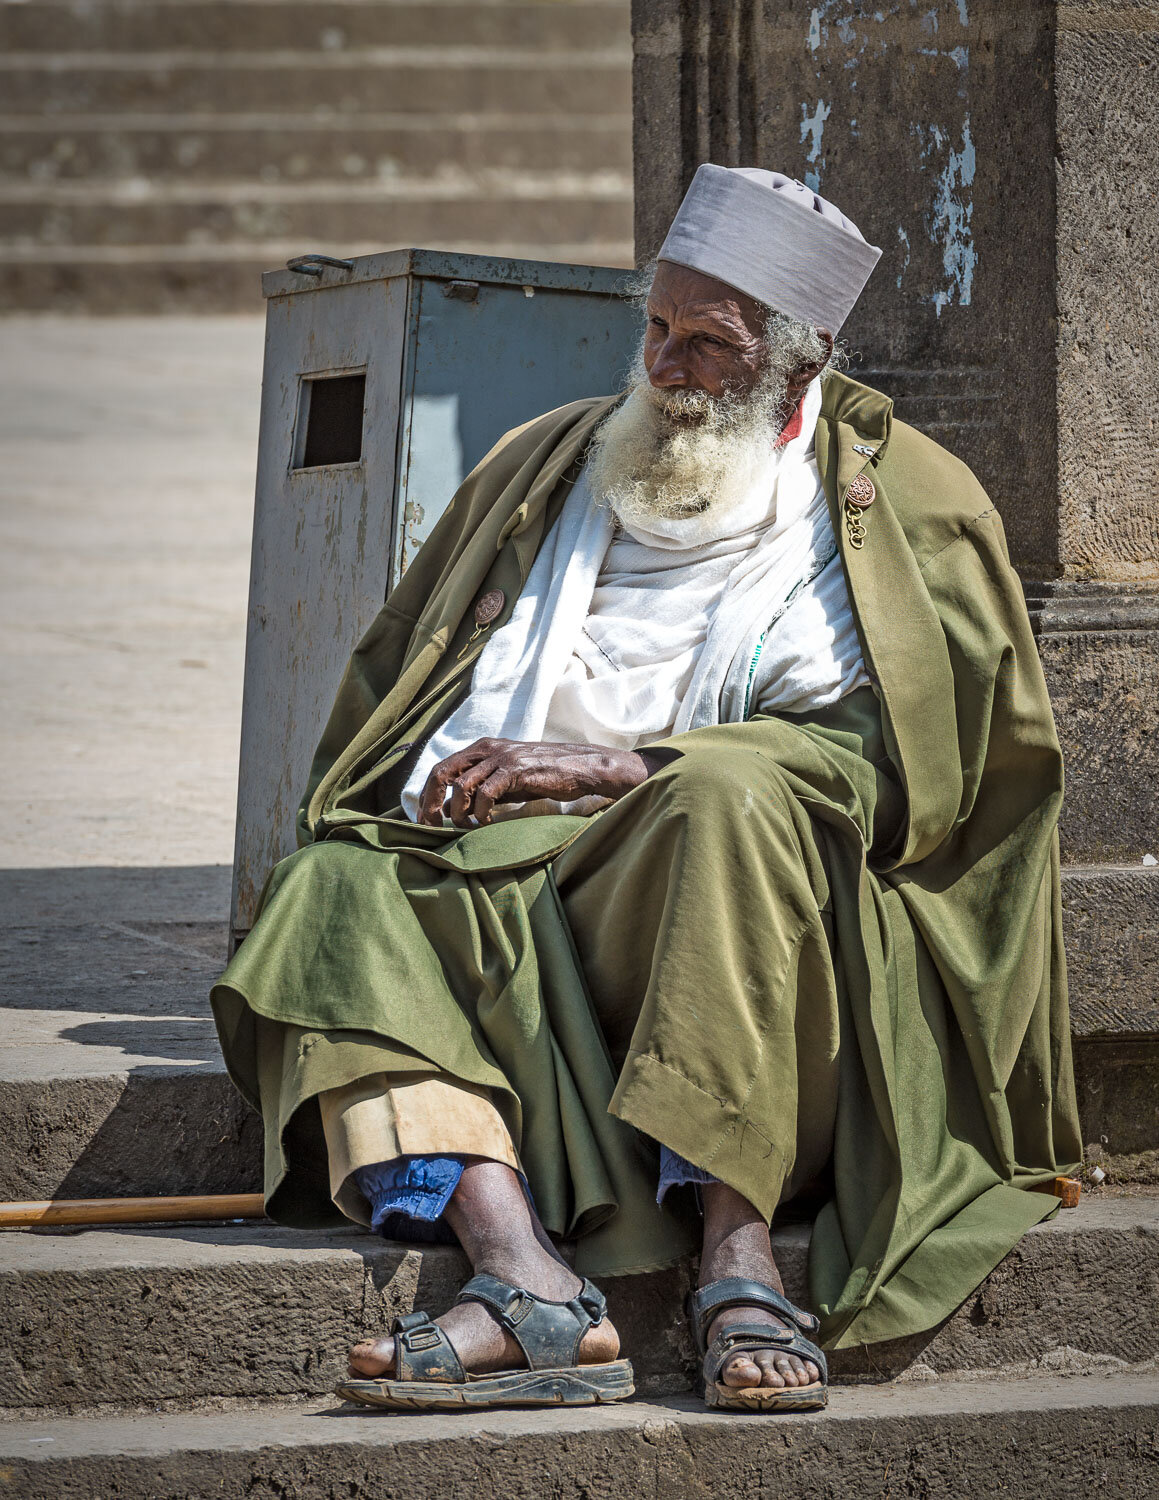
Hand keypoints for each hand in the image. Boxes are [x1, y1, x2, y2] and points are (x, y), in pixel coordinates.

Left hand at [417, 738, 653, 827]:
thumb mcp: (507, 779)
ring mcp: (501, 757)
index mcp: (481, 747)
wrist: (581, 767)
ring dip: (457, 813)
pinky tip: (486, 824)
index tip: (425, 819)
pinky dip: (481, 813)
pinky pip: (486, 794)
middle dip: (432, 803)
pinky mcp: (516, 770)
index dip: (427, 795)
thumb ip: (482, 788)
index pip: (441, 768)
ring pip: (461, 786)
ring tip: (464, 829)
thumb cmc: (544, 775)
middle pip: (441, 773)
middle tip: (432, 828)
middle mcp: (487, 748)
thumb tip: (458, 811)